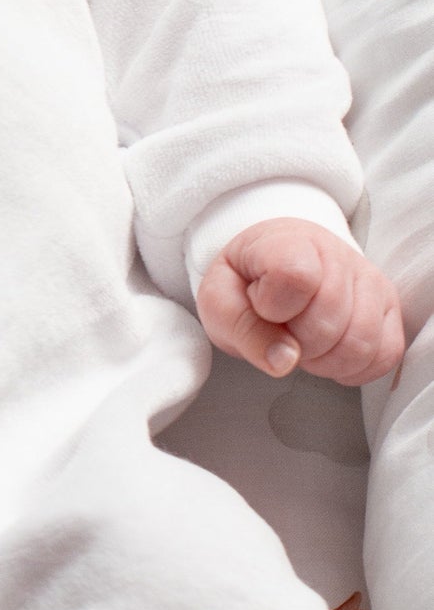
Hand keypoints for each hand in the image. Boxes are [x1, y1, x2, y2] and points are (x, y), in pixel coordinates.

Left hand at [196, 219, 403, 385]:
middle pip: (328, 322)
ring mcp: (370, 280)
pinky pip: (386, 355)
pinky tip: (329, 353)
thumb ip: (242, 330)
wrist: (273, 268)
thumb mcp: (219, 302)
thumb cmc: (246, 284)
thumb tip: (285, 362)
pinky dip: (354, 368)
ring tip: (305, 342)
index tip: (260, 304)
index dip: (272, 308)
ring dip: (325, 360)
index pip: (295, 278)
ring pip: (361, 344)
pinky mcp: (390, 307)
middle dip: (297, 343)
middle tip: (282, 330)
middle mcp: (339, 254)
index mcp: (289, 241)